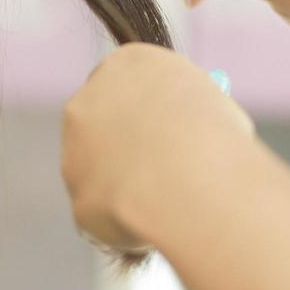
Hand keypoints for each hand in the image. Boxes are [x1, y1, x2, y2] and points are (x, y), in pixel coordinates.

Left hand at [61, 44, 255, 252]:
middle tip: (162, 174)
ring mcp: (75, 151)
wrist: (192, 177)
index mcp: (126, 65)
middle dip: (127, 150)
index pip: (128, 82)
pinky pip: (107, 214)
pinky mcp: (78, 197)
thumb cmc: (214, 135)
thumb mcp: (211, 105)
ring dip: (127, 188)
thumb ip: (187, 113)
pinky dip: (127, 223)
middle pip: (102, 126)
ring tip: (171, 202)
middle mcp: (88, 101)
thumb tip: (191, 131)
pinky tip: (157, 221)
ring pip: (103, 175)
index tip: (166, 131)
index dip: (148, 111)